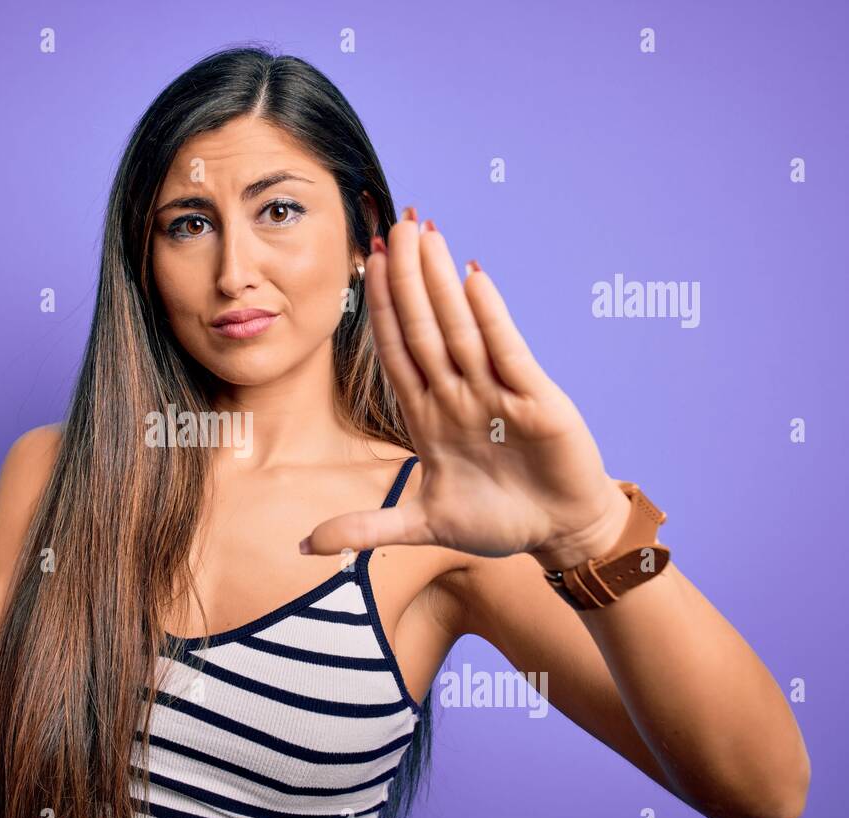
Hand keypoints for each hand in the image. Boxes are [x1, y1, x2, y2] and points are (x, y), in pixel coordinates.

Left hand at [300, 209, 630, 568]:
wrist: (560, 532)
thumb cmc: (496, 520)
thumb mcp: (423, 527)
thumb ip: (368, 528)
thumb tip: (306, 546)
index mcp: (429, 415)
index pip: (397, 350)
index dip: (381, 308)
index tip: (366, 263)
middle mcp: (459, 394)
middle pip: (424, 327)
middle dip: (407, 277)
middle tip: (393, 223)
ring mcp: (497, 393)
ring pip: (460, 329)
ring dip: (441, 282)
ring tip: (425, 232)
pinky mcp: (535, 400)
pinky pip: (507, 351)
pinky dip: (490, 316)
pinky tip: (472, 277)